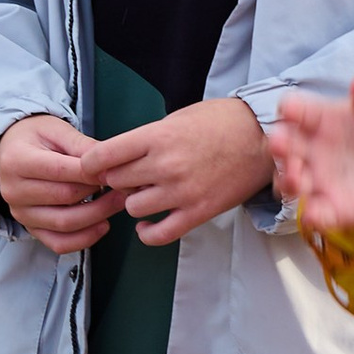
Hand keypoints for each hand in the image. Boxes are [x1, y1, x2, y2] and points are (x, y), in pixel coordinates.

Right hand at [0, 113, 117, 254]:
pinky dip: (84, 239)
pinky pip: (58, 243)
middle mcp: (13, 190)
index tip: (116, 170)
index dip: (92, 172)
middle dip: (99, 192)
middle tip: (125, 186)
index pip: (60, 170)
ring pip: (64, 223)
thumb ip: (82, 145)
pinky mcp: (29, 228)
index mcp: (17, 160)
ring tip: (119, 202)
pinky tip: (103, 225)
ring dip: (98, 215)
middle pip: (65, 197)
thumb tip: (109, 164)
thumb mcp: (57, 130)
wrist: (11, 150)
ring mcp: (20, 213)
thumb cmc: (37, 136)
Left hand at [88, 95, 271, 247]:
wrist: (263, 139)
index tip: (94, 166)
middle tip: (131, 175)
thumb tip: (117, 158)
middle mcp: (166, 166)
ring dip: (135, 201)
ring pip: (133, 207)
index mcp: (158, 137)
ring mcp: (182, 192)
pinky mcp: (198, 212)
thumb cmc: (221, 122)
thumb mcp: (177, 119)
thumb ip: (146, 139)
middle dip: (118, 178)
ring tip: (148, 192)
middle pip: (116, 181)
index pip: (102, 156)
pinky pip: (159, 234)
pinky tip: (147, 225)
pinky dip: (147, 233)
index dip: (91, 163)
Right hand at [271, 72, 353, 232]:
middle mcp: (307, 150)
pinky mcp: (327, 207)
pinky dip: (312, 215)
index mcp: (316, 120)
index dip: (289, 109)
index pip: (293, 110)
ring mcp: (313, 179)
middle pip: (283, 147)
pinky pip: (314, 214)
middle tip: (280, 144)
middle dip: (279, 146)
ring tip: (298, 180)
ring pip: (289, 182)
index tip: (290, 110)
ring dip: (288, 181)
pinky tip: (316, 214)